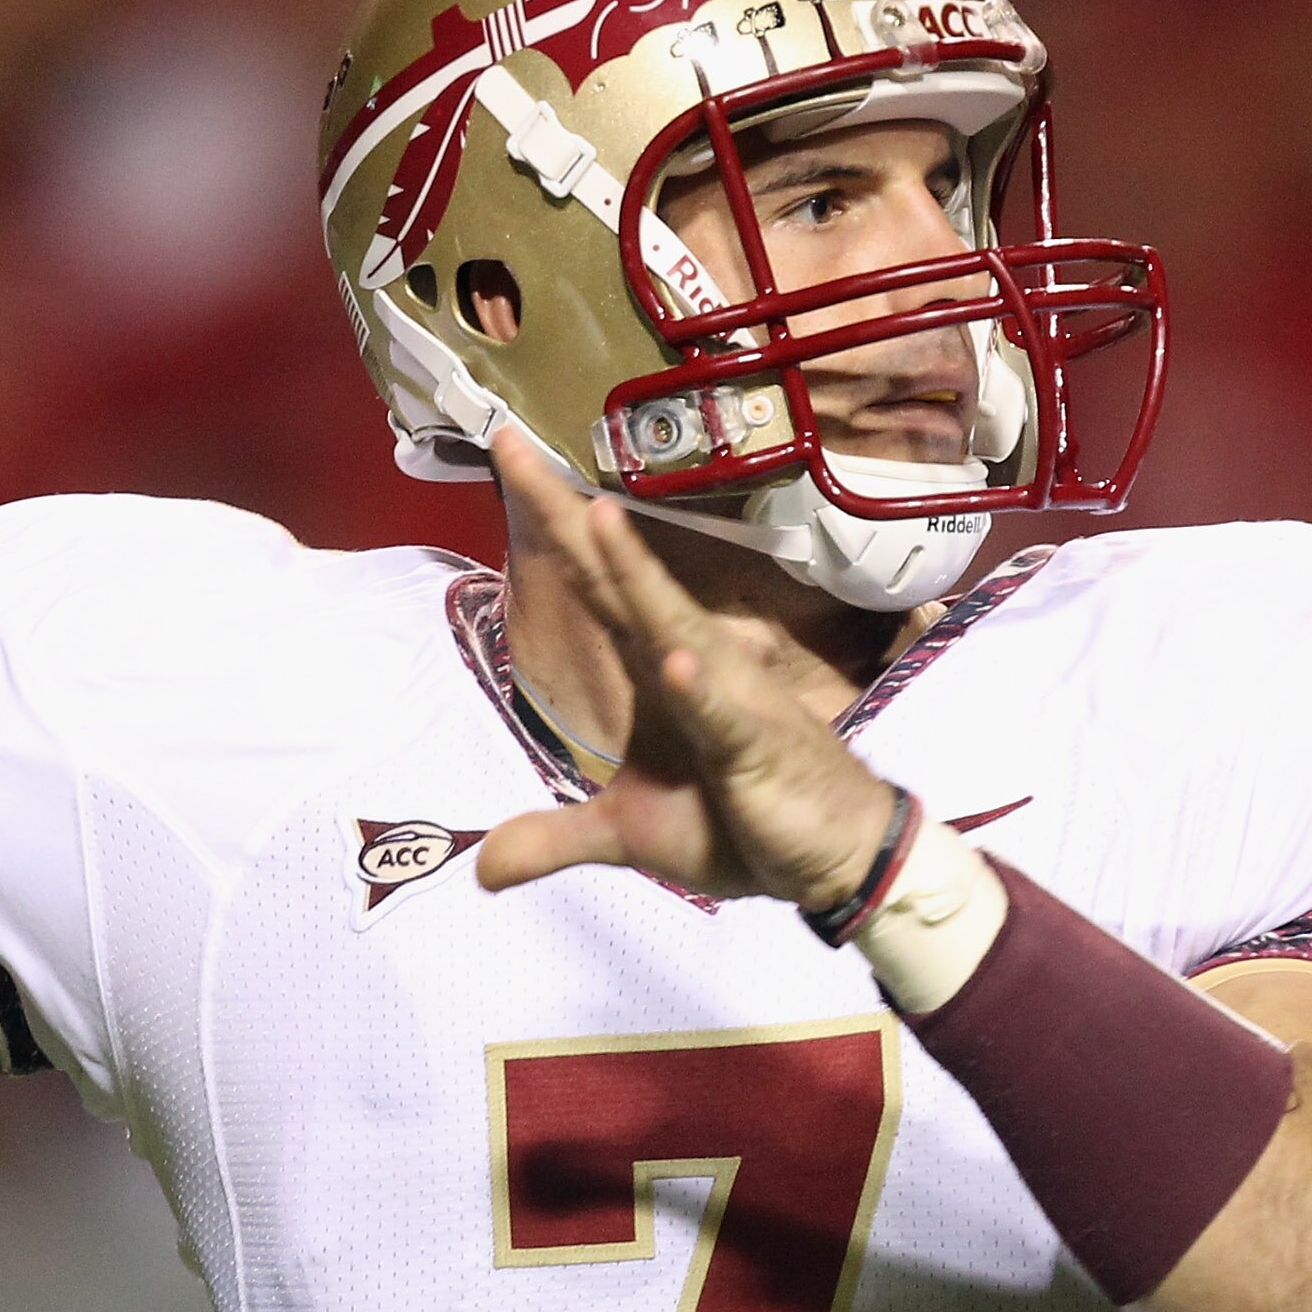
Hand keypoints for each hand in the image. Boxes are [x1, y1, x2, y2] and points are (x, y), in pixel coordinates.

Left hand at [477, 430, 895, 909]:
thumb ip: (554, 839)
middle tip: (509, 441)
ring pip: (671, 626)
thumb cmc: (739, 822)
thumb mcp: (630, 838)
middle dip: (567, 512)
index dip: (550, 517)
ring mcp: (723, 697)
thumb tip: (480, 870)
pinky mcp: (753, 745)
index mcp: (653, 665)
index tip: (502, 447)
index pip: (591, 579)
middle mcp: (686, 659)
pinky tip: (673, 661)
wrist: (831, 857)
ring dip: (636, 574)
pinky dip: (697, 687)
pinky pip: (721, 713)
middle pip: (616, 575)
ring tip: (597, 517)